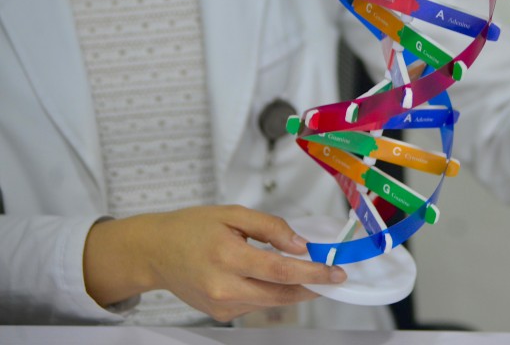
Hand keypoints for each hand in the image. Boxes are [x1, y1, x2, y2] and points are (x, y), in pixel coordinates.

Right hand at [84, 205, 346, 321]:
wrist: (155, 252)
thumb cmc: (192, 227)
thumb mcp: (232, 214)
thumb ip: (269, 227)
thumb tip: (299, 244)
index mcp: (227, 257)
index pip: (280, 271)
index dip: (312, 273)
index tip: (335, 272)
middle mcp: (224, 287)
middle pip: (280, 294)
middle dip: (311, 287)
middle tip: (332, 277)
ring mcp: (221, 305)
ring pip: (270, 302)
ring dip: (292, 290)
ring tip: (305, 273)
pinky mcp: (220, 314)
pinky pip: (255, 305)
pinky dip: (270, 293)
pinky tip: (269, 278)